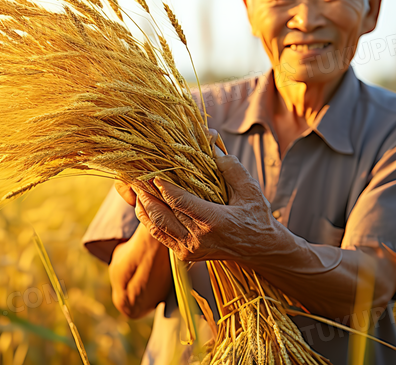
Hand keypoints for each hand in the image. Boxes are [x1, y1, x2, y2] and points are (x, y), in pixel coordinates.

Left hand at [123, 153, 281, 261]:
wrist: (260, 249)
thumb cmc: (255, 215)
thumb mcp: (250, 189)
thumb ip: (230, 166)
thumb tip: (211, 141)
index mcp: (214, 221)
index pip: (179, 201)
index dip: (163, 186)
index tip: (152, 172)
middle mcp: (198, 238)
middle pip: (161, 213)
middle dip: (145, 193)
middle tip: (135, 176)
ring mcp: (189, 249)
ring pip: (155, 225)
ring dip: (142, 205)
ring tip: (135, 187)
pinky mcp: (184, 254)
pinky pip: (158, 235)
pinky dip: (147, 218)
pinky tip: (143, 202)